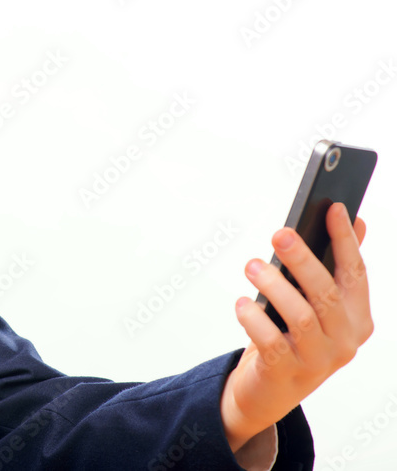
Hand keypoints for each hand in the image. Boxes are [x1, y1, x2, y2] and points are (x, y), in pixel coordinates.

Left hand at [220, 202, 372, 451]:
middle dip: (303, 259)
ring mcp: (318, 359)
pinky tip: (241, 304)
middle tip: (279, 233)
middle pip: (326, 292)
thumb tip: (356, 220)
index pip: (355, 274)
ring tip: (252, 266)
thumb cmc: (293, 337)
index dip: (345, 241)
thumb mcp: (317, 304)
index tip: (334, 208)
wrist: (269, 391)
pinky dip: (254, 319)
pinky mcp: (287, 373)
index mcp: (358, 318)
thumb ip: (336, 266)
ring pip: (301, 315)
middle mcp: (344, 340)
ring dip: (273, 285)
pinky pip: (271, 341)